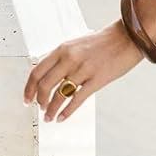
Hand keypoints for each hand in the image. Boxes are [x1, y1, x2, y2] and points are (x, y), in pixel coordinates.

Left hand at [23, 19, 145, 122]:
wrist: (128, 38)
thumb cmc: (104, 42)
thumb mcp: (77, 44)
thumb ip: (62, 58)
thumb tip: (48, 75)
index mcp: (62, 49)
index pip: (37, 71)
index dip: (29, 88)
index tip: (27, 98)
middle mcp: (70, 58)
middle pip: (45, 84)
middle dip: (39, 100)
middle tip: (39, 108)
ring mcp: (83, 70)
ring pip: (59, 95)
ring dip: (51, 109)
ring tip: (49, 117)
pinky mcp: (97, 80)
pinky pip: (77, 99)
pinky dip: (66, 112)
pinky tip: (61, 118)